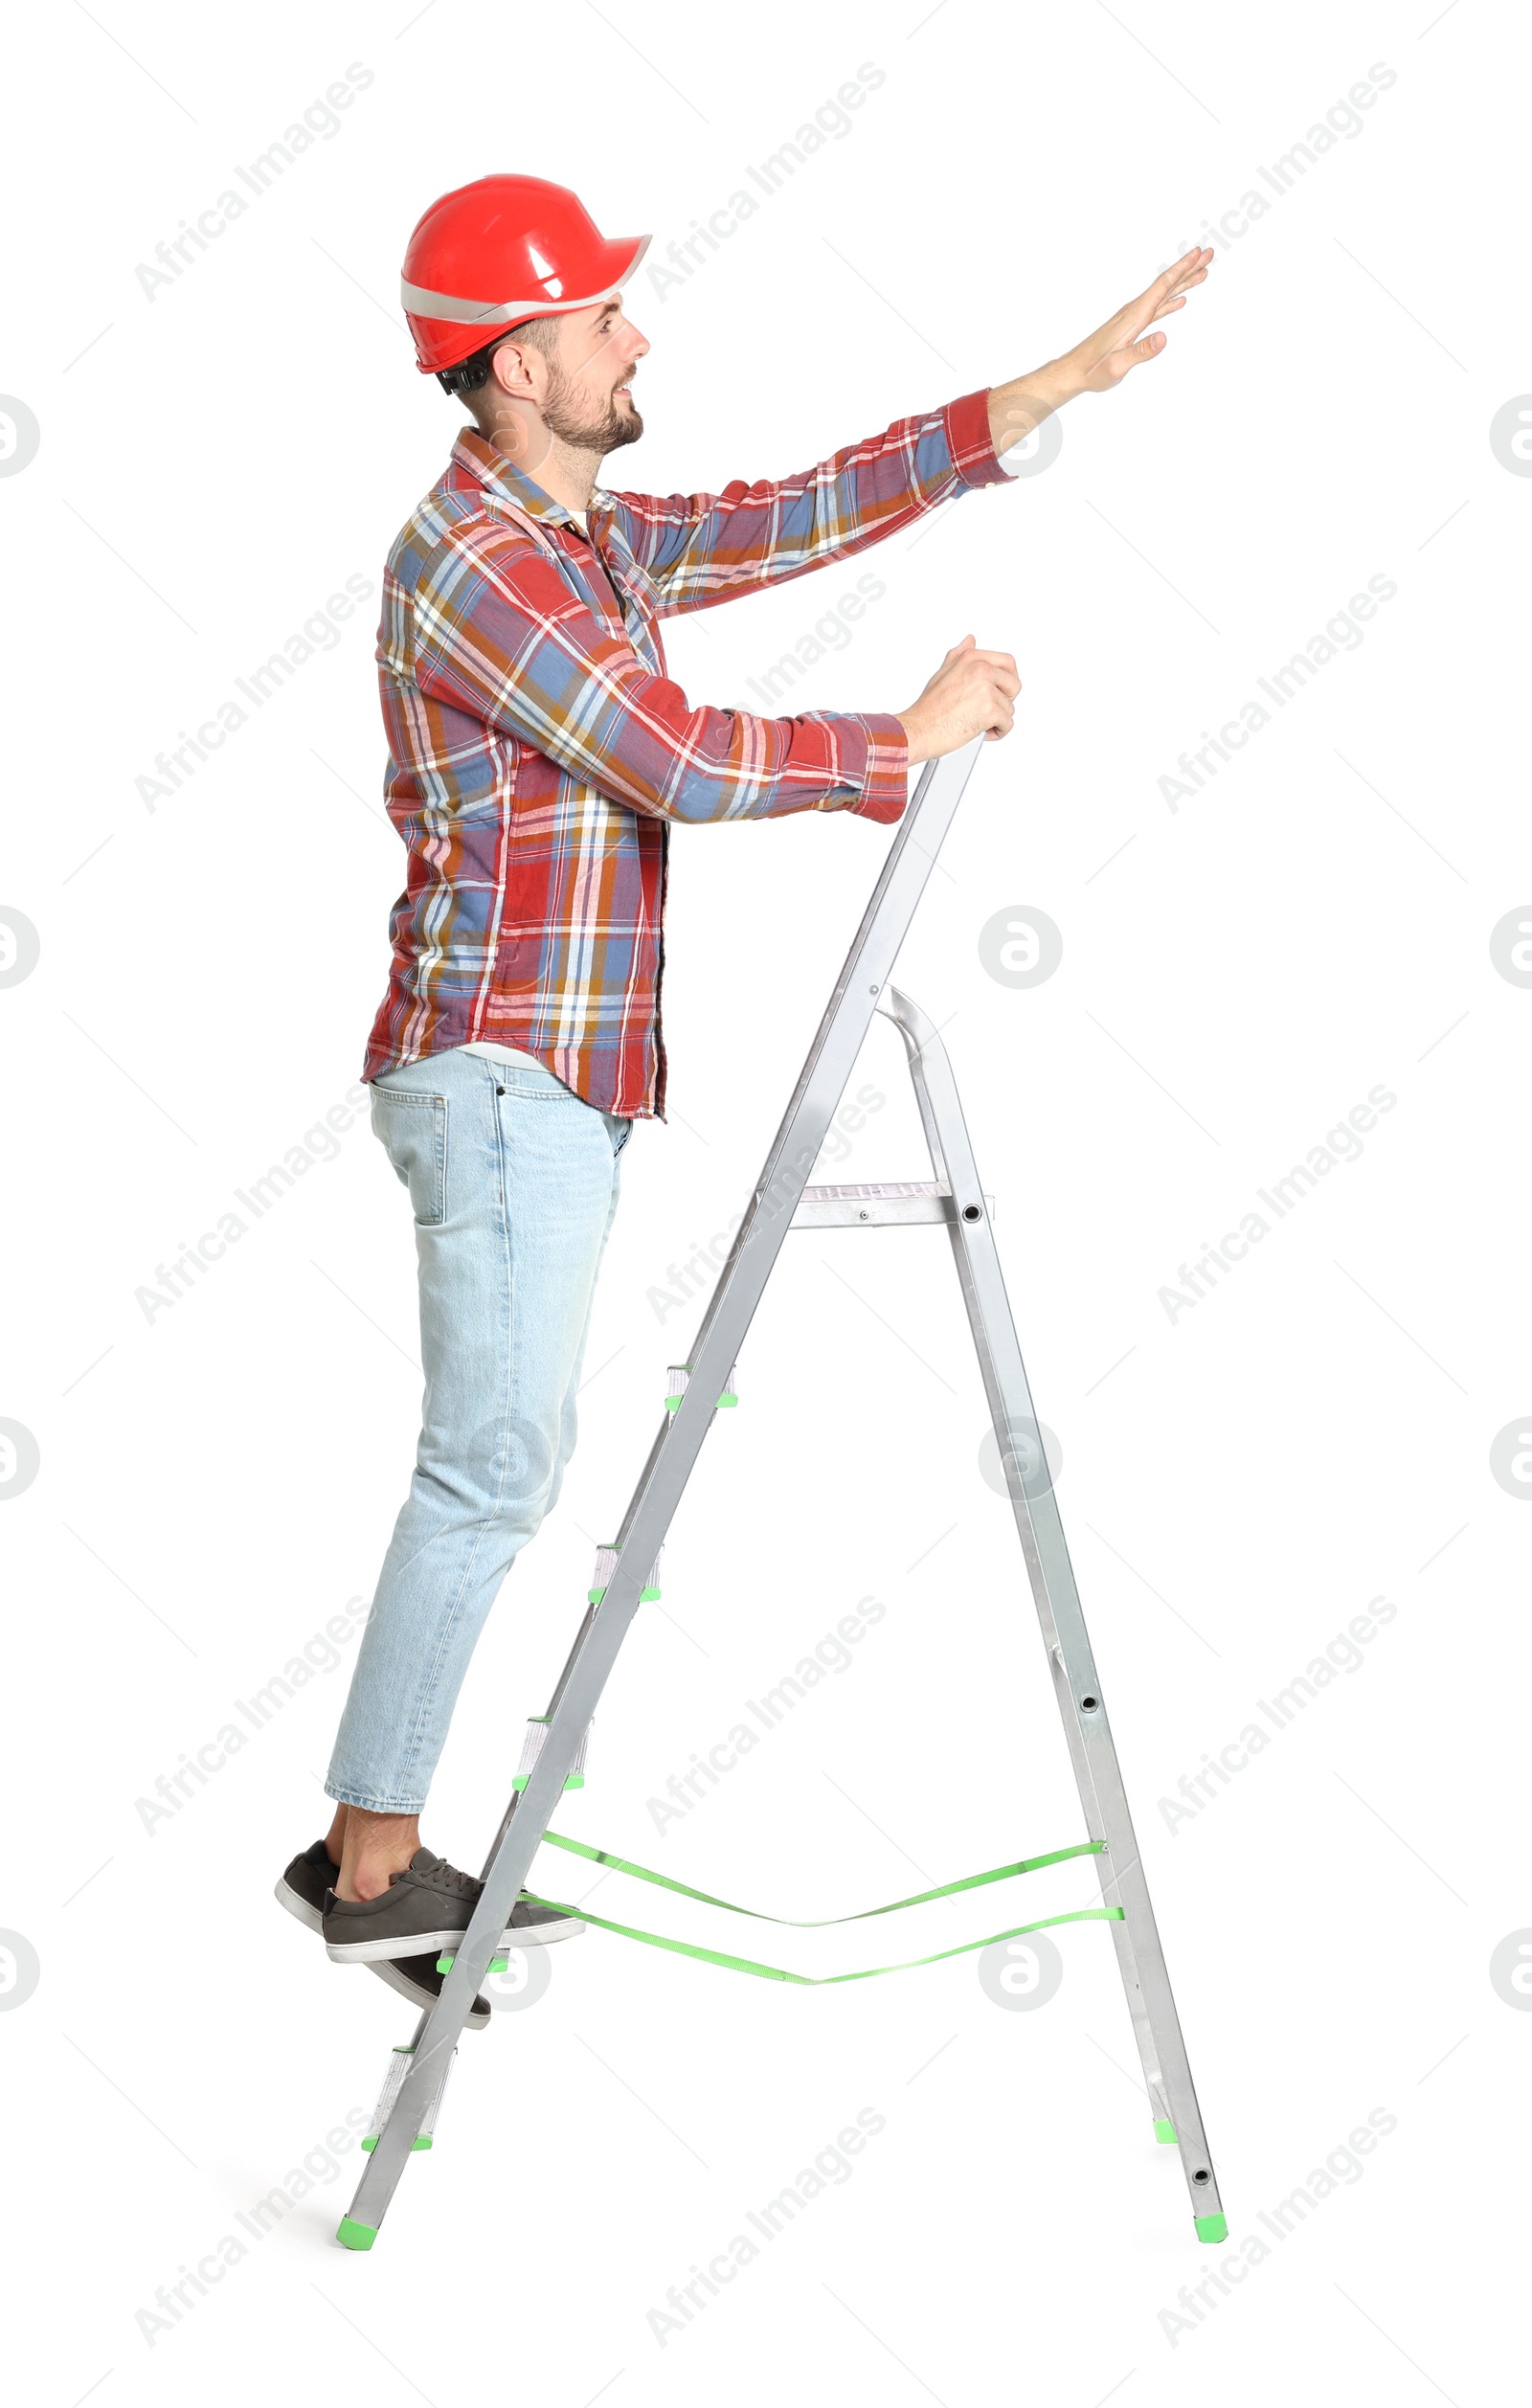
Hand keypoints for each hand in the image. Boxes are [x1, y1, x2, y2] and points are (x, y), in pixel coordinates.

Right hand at [896, 636, 1019, 763]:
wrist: (920, 729)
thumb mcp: (943, 672)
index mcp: (972, 658)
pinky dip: (998, 732)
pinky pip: (1007, 724)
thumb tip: (969, 641)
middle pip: (1014, 684)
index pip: (1007, 662)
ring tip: (978, 722)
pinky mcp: (990, 710)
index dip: (1007, 679)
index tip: (1002, 689)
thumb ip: (960, 655)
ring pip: (1009, 707)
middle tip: (990, 708)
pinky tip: (983, 732)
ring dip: (998, 719)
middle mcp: (981, 670)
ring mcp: (986, 689)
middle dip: (1006, 699)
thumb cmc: (929, 707)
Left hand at [986, 246, 1212, 453]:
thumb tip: (1164, 337)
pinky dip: (1171, 301)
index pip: (1162, 286)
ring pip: (1164, 294)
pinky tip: (1180, 301)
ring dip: (1183, 282)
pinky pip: (1157, 309)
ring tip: (1203, 272)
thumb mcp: (1118, 366)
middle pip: (1166, 284)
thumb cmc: (1093, 371)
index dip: (1182, 269)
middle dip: (1188, 268)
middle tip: (1209, 253)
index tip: (1199, 253)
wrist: (1074, 372)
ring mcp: (1133, 318)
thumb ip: (1141, 352)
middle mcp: (1134, 312)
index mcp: (1134, 317)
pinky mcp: (1131, 326)